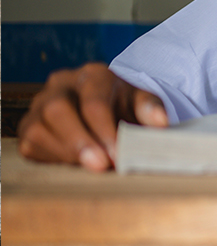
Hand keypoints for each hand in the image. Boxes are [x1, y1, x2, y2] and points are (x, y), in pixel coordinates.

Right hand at [18, 62, 168, 171]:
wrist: (107, 105)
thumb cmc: (125, 105)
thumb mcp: (142, 101)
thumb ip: (150, 109)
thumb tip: (160, 122)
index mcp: (91, 75)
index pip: (94, 103)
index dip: (105, 131)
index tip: (118, 155)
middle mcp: (60, 86)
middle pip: (57, 110)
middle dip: (79, 141)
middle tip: (100, 165)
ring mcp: (40, 105)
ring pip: (37, 128)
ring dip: (65, 153)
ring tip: (90, 170)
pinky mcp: (28, 127)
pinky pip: (30, 145)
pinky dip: (52, 158)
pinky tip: (73, 167)